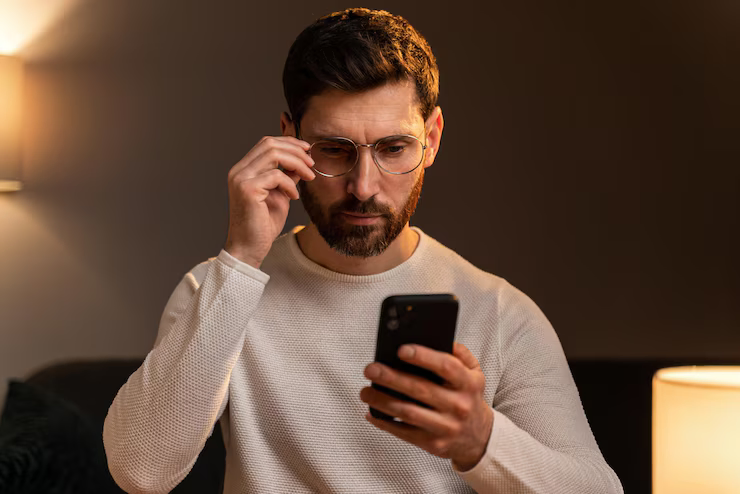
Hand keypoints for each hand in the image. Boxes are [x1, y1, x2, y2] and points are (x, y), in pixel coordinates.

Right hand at [223, 136, 315, 267]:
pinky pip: (275, 175)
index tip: (307, 150)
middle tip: (312, 163)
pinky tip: (294, 197)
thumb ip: (287, 177)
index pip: (266, 144)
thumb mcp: (280, 195)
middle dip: (295, 150)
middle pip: (269, 144)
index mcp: (244, 170)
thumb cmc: (263, 224)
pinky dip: (290, 184)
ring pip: (273, 154)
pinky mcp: (247, 190)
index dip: (289, 142)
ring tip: (309, 176)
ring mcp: (240, 179)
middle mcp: (239, 171)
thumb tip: (301, 162)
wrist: (249, 248)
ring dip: (296, 162)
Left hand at [360, 342, 493, 470]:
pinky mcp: (433, 444)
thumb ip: (460, 353)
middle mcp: (459, 406)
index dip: (423, 357)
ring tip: (365, 391)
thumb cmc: (468, 397)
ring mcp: (446, 427)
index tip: (400, 349)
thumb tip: (436, 339)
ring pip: (408, 412)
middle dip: (391, 378)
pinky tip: (371, 412)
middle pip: (420, 389)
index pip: (446, 367)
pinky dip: (384, 422)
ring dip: (382, 401)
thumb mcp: (474, 373)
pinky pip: (404, 433)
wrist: (479, 437)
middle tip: (371, 369)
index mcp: (468, 383)